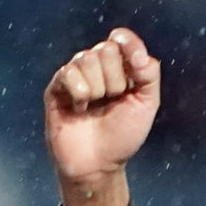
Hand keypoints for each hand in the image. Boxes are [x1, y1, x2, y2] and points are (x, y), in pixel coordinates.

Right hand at [47, 29, 159, 205]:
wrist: (98, 164)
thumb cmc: (122, 136)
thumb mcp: (146, 104)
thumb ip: (148, 74)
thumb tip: (139, 52)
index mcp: (118, 68)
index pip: (120, 40)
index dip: (129, 45)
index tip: (137, 64)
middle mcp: (95, 67)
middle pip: (106, 50)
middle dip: (115, 80)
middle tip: (111, 101)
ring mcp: (75, 75)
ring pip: (87, 59)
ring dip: (97, 89)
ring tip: (94, 107)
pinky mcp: (57, 87)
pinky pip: (69, 72)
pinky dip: (79, 92)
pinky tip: (79, 108)